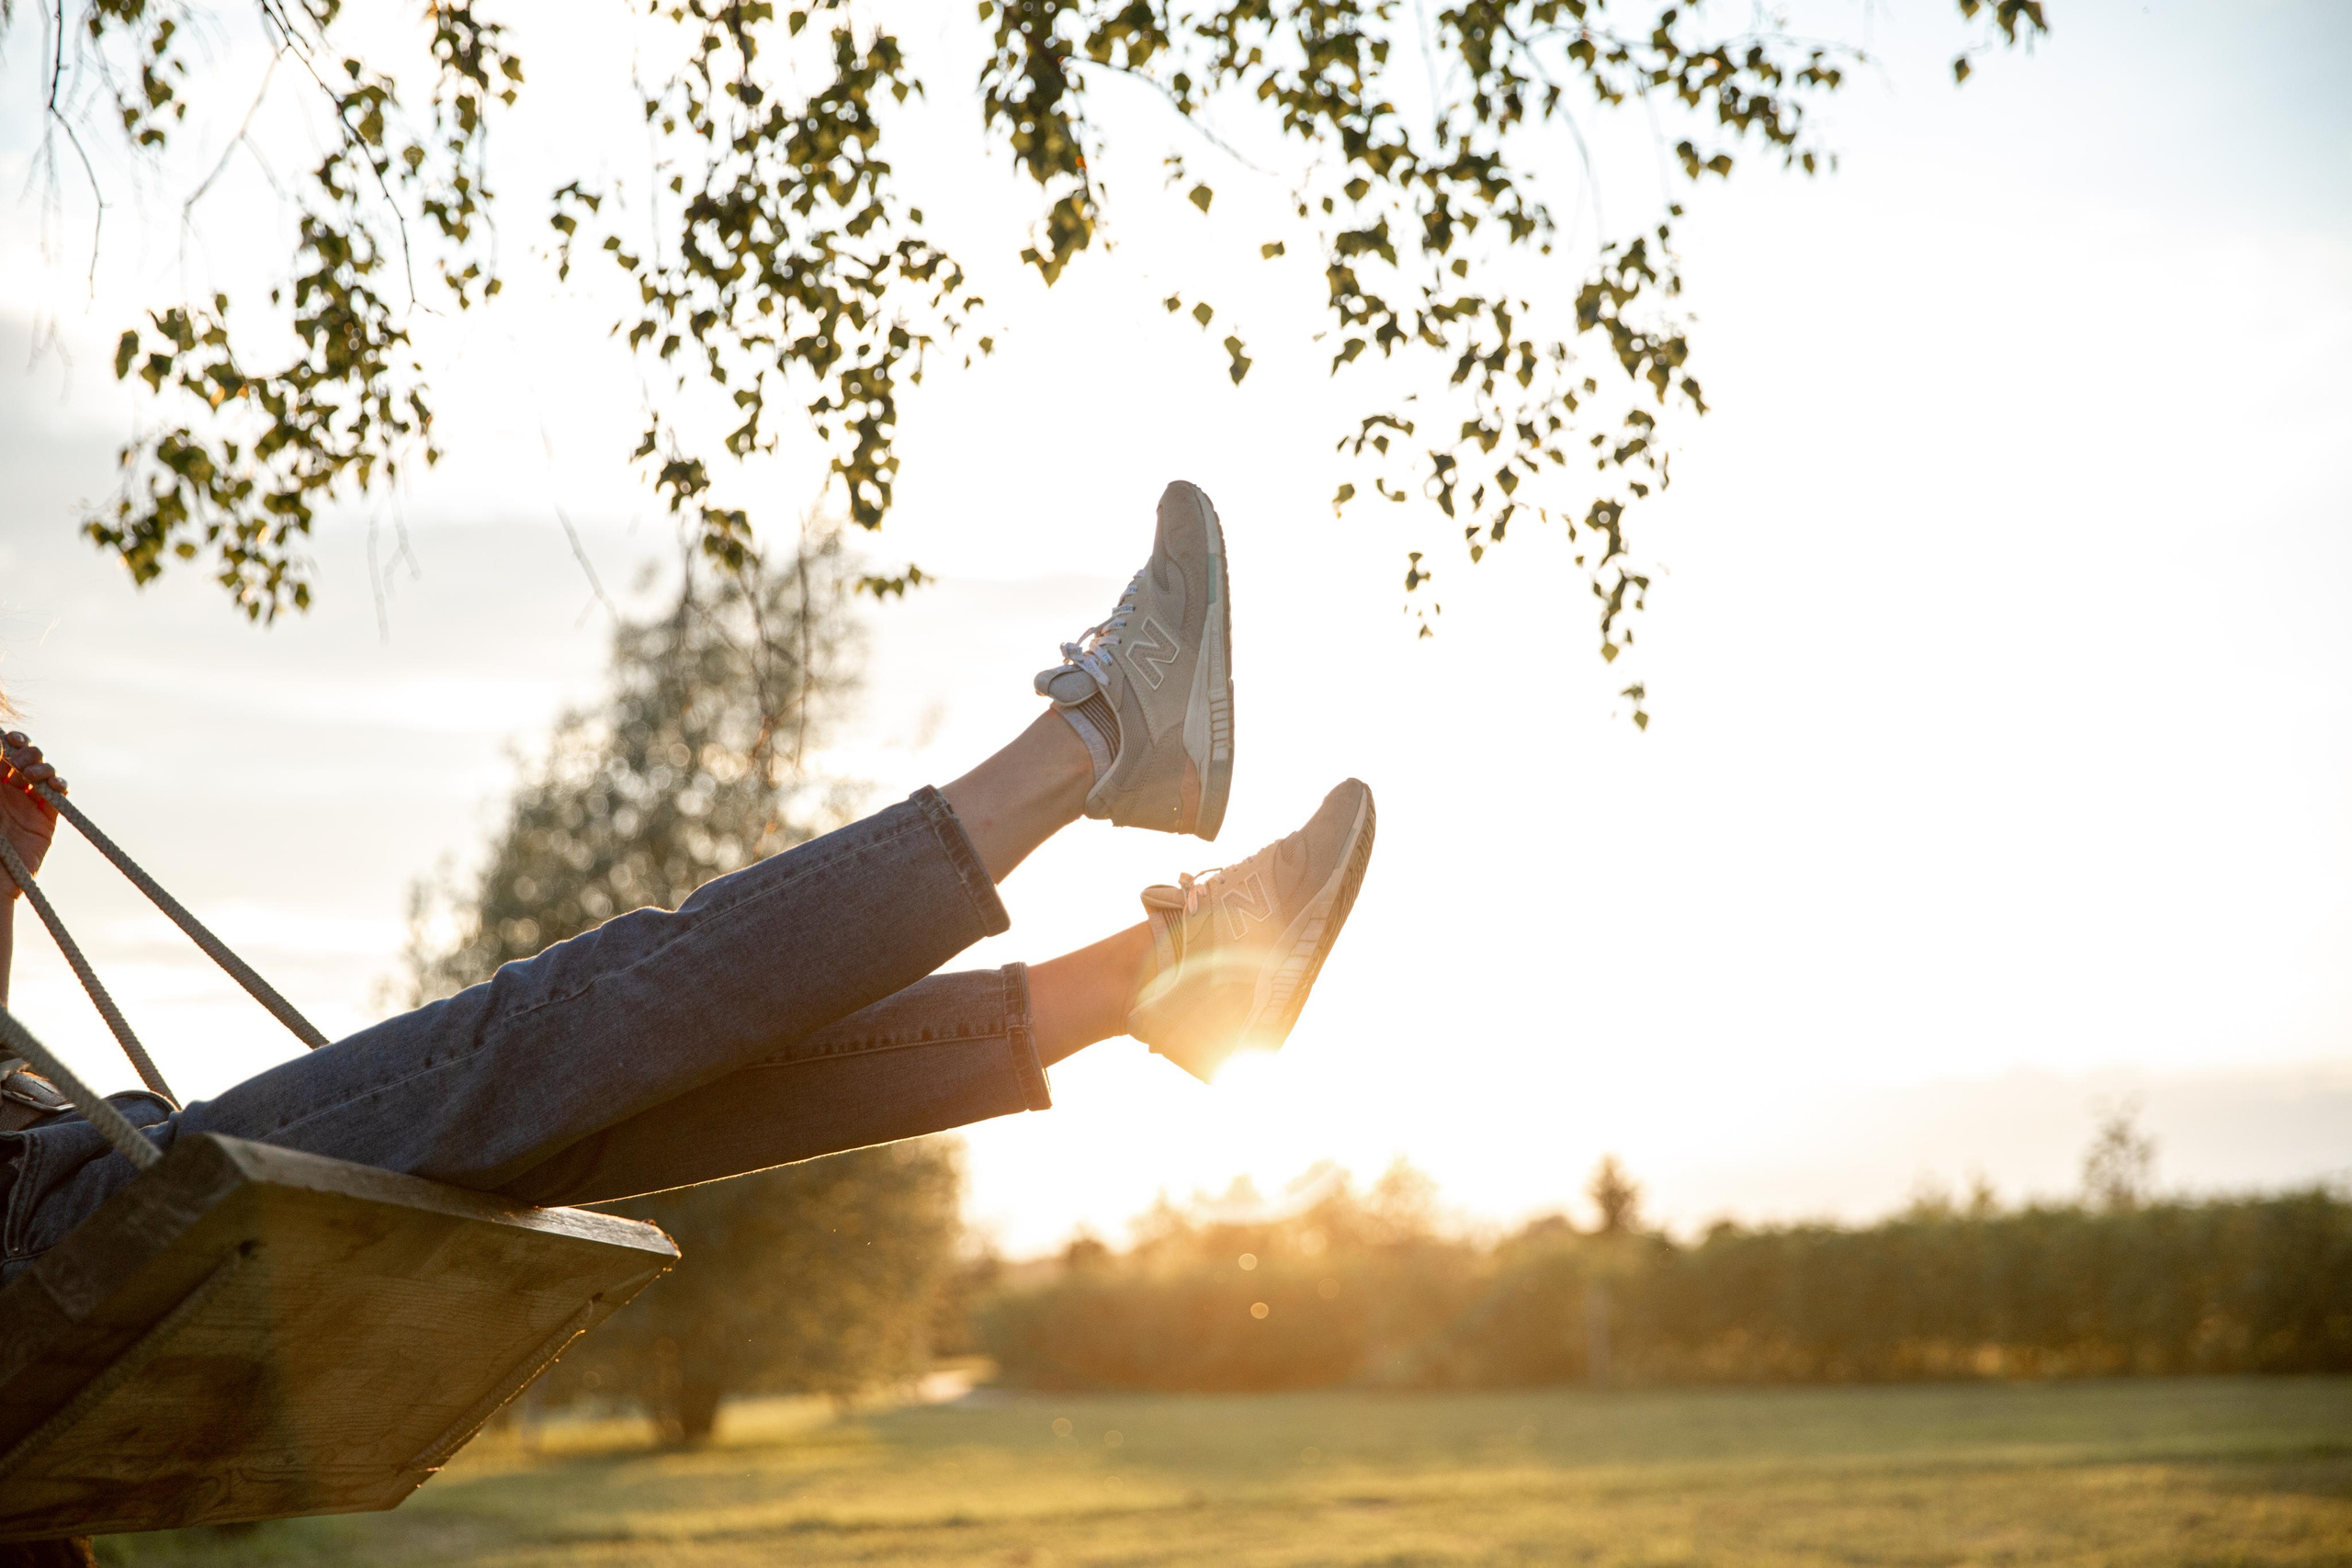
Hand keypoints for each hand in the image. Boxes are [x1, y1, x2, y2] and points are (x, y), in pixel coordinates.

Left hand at [0, 732, 64, 895]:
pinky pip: (59, 795)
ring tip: (32, 775)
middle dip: (28, 752)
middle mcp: (8, 791)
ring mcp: (28, 804)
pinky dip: (60, 785)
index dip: (12, 741)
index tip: (11, 739)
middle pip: (26, 758)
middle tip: (18, 761)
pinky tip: (54, 785)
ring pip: (44, 772)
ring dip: (42, 767)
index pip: (4, 753)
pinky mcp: (46, 819)